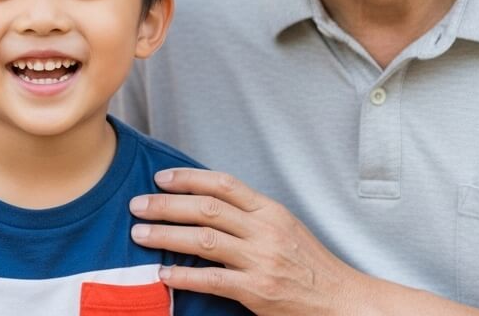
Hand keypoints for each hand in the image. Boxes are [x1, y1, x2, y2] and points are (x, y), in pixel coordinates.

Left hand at [128, 168, 363, 315]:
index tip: (160, 178)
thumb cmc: (308, 263)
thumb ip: (249, 214)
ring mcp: (260, 260)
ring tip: (139, 234)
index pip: (224, 184)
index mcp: (270, 210)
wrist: (340, 299)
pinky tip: (163, 273)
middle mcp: (264, 230)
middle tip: (137, 205)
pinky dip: (183, 276)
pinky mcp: (257, 291)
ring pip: (204, 240)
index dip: (188, 178)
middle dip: (167, 205)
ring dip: (166, 236)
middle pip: (206, 208)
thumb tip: (204, 201)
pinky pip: (211, 280)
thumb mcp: (283, 226)